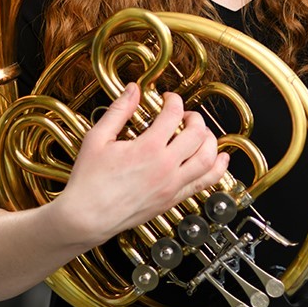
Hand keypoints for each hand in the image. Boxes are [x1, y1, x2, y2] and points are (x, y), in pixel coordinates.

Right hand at [53, 83, 229, 249]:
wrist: (87, 217)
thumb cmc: (89, 181)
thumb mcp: (97, 138)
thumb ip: (119, 111)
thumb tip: (133, 89)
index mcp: (147, 148)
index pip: (174, 114)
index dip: (174, 100)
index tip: (168, 99)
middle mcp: (166, 166)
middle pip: (198, 133)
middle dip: (195, 118)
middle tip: (185, 115)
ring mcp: (172, 185)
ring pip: (208, 158)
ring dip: (210, 140)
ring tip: (201, 133)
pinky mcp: (173, 199)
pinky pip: (205, 183)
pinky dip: (218, 168)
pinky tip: (220, 159)